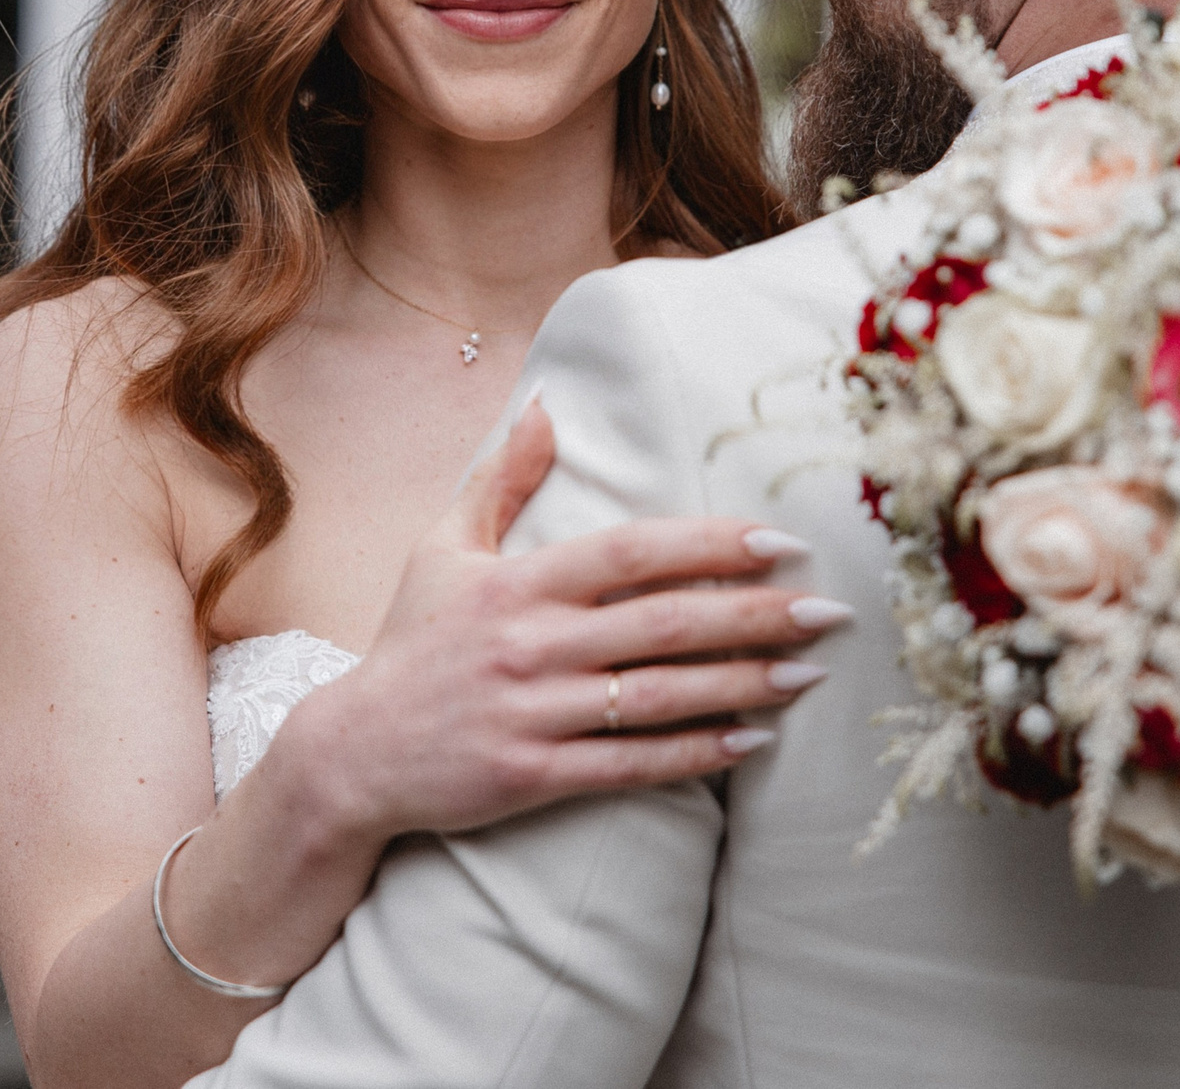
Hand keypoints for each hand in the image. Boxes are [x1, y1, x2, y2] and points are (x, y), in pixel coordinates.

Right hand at [270, 401, 844, 845]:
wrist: (349, 755)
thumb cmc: (408, 644)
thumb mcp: (441, 550)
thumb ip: (501, 479)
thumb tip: (545, 403)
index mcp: (516, 583)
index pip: (630, 552)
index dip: (709, 543)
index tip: (779, 539)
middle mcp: (530, 645)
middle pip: (664, 623)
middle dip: (756, 614)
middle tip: (829, 609)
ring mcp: (533, 713)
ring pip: (660, 695)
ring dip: (744, 683)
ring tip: (810, 673)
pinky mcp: (534, 776)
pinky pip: (633, 765)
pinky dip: (698, 752)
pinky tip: (754, 739)